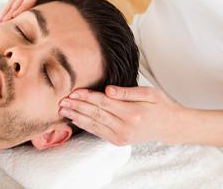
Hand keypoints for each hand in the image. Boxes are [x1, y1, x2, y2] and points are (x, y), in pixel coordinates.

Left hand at [59, 86, 184, 145]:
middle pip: (95, 114)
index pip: (103, 103)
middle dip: (77, 106)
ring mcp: (121, 136)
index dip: (87, 97)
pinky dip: (85, 126)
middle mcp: (125, 127)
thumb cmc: (160, 106)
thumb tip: (108, 89)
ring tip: (63, 110)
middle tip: (62, 101)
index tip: (73, 92)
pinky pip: (98, 132)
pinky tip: (75, 120)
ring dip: (76, 117)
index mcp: (132, 113)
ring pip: (94, 124)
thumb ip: (127, 92)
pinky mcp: (118, 141)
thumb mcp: (149, 93)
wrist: (169, 127)